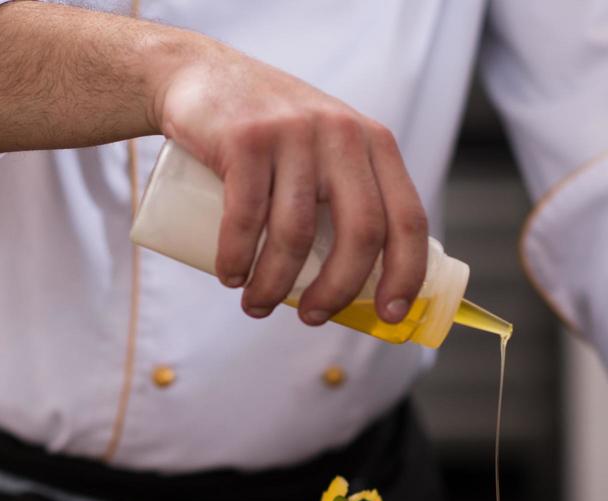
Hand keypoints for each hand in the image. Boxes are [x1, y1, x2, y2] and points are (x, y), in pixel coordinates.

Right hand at [150, 39, 427, 325]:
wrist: (200, 76)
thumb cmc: (269, 133)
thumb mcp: (324, 148)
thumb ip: (349, 192)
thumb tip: (363, 283)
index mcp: (373, 144)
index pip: (407, 218)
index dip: (405, 274)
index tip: (388, 315)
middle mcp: (342, 134)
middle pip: (360, 233)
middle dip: (337, 290)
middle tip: (312, 317)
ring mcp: (295, 133)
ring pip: (296, 233)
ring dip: (274, 285)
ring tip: (256, 305)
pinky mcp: (246, 138)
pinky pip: (246, 216)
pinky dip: (236, 259)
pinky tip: (230, 277)